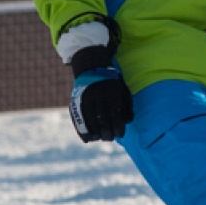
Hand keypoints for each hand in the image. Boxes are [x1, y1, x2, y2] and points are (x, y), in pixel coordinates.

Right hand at [60, 16, 130, 141]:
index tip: (119, 133)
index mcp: (113, 97)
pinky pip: (80, 120)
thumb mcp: (123, 90)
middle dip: (107, 134)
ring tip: (100, 136)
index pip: (116, 120)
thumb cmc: (112, 81)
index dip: (118, 130)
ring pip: (91, 124)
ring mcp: (87, 101)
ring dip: (96, 134)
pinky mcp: (78, 103)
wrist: (92, 67)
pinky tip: (88, 137)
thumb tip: (128, 122)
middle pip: (104, 124)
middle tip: (109, 137)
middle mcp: (100, 100)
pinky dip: (83, 131)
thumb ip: (127, 106)